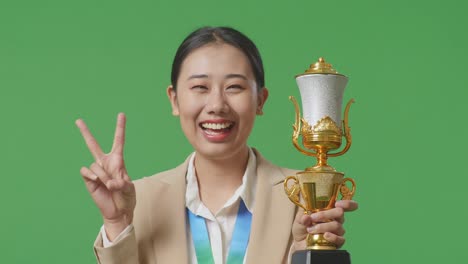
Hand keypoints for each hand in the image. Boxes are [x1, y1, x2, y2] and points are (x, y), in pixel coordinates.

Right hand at [76, 113, 135, 240]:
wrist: (118, 211)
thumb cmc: (126, 198)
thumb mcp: (129, 189)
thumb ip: (121, 183)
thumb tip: (108, 182)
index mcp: (118, 161)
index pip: (118, 141)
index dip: (120, 128)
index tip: (121, 114)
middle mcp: (105, 163)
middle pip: (93, 145)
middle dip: (85, 132)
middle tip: (78, 120)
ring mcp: (96, 171)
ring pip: (95, 165)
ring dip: (102, 175)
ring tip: (108, 185)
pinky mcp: (88, 180)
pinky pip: (86, 171)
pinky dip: (93, 177)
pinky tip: (97, 183)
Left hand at [292, 200, 357, 249]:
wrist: (299, 243)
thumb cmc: (302, 227)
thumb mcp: (299, 219)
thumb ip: (303, 216)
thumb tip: (306, 217)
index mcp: (329, 211)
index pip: (344, 205)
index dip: (346, 203)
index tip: (338, 203)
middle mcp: (335, 220)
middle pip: (339, 213)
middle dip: (326, 214)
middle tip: (313, 218)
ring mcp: (337, 231)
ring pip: (337, 226)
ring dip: (323, 226)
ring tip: (310, 229)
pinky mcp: (336, 243)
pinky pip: (340, 239)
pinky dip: (333, 237)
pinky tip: (325, 236)